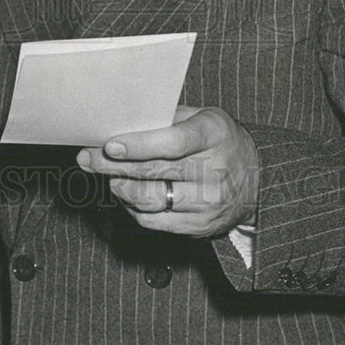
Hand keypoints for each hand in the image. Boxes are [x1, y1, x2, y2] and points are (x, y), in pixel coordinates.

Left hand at [76, 106, 258, 237]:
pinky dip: (134, 207)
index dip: (139, 145)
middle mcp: (213, 171)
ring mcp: (207, 203)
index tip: (111, 144)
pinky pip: (153, 220)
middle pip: (154, 171)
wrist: (256, 180)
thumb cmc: (219, 140)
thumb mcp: (202, 117)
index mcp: (213, 134)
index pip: (173, 143)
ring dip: (120, 188)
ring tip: (109, 177)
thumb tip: (121, 122)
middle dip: (113, 165)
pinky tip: (128, 194)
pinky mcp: (199, 227)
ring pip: (150, 199)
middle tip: (88, 158)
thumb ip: (167, 119)